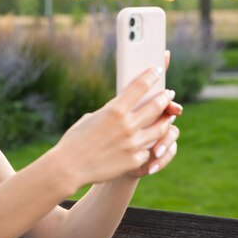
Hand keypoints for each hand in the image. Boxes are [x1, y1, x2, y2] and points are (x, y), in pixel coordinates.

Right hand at [55, 65, 173, 185]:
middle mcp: (127, 125)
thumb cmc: (75, 140)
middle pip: (156, 106)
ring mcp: (133, 144)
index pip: (140, 87)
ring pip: (159, 129)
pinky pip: (148, 150)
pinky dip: (148, 145)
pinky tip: (150, 142)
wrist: (69, 167)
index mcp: (114, 110)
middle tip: (168, 94)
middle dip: (164, 98)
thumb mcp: (91, 118)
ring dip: (165, 120)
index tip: (158, 71)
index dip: (151, 76)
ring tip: (167, 116)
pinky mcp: (135, 160)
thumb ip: (110, 113)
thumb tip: (122, 110)